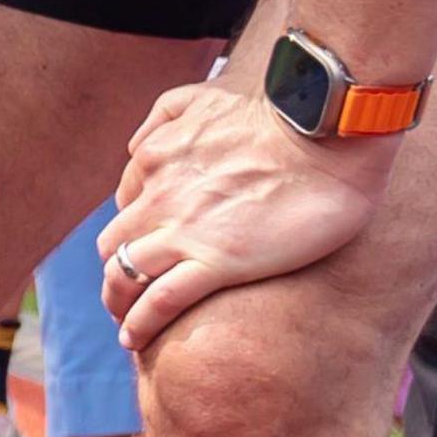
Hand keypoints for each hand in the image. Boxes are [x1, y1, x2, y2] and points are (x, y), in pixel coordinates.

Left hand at [96, 81, 390, 349]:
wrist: (321, 133)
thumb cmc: (276, 116)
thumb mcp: (202, 97)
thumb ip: (163, 118)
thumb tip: (138, 147)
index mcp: (154, 160)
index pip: (126, 207)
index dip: (133, 232)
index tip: (143, 251)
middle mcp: (156, 197)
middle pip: (115, 245)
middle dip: (116, 271)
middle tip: (127, 294)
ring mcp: (182, 232)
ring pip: (124, 276)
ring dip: (118, 301)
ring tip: (124, 323)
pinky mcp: (216, 262)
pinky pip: (160, 300)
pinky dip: (141, 322)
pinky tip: (134, 338)